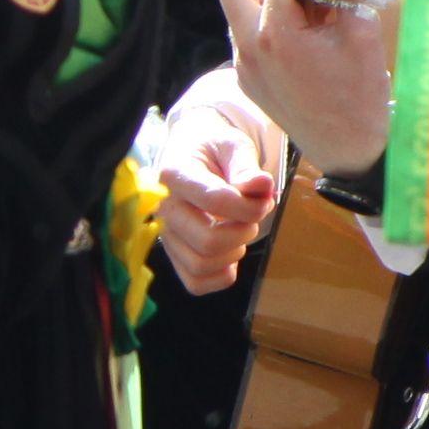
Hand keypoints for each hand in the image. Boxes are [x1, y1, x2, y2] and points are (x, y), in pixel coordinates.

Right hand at [149, 85, 284, 298]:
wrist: (191, 153)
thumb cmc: (213, 149)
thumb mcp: (232, 145)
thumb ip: (246, 166)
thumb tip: (262, 186)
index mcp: (175, 174)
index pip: (215, 201)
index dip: (250, 206)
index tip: (264, 197)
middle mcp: (163, 207)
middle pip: (207, 240)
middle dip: (243, 231)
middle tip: (251, 216)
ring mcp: (166, 234)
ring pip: (201, 264)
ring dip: (232, 253)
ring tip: (239, 231)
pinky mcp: (174, 253)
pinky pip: (195, 283)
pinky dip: (220, 276)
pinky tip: (230, 255)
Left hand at [220, 0, 399, 181]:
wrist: (349, 152)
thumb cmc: (361, 98)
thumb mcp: (363, 35)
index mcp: (276, 35)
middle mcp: (247, 48)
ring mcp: (241, 65)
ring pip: (237, 7)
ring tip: (313, 11)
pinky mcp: (245, 77)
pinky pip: (246, 33)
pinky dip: (271, 22)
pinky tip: (306, 35)